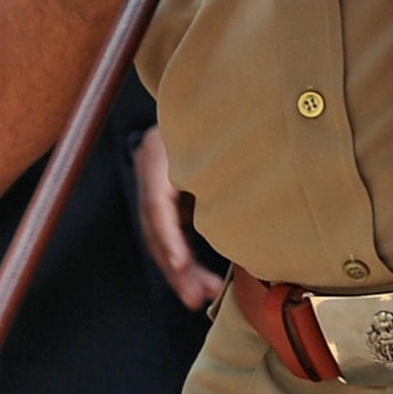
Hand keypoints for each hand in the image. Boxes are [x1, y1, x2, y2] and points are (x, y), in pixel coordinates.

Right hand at [132, 126, 222, 311]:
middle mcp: (152, 178)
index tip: (181, 263)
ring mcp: (158, 191)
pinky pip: (175, 236)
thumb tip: (240, 194)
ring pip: (164, 240)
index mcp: (156, 159)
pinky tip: (202, 280)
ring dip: (182, 271)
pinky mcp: (172, 201)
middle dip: (176, 268)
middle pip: (158, 231)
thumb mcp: (209, 132)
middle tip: (196, 297)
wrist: (199, 96)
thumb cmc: (213, 113)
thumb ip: (220, 161)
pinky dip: (186, 259)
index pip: (156, 206)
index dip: (169, 238)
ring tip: (202, 296)